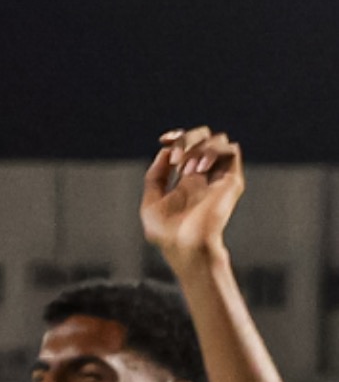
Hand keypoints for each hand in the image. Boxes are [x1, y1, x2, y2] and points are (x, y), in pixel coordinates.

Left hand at [140, 125, 246, 270]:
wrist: (185, 245)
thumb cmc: (166, 233)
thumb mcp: (150, 202)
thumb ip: (155, 176)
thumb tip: (164, 151)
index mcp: (186, 179)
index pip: (188, 145)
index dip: (177, 137)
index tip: (164, 139)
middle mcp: (204, 175)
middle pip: (204, 137)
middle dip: (186, 138)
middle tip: (175, 157)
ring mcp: (218, 176)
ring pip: (218, 140)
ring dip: (198, 148)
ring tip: (187, 170)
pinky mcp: (231, 180)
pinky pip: (231, 150)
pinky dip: (212, 152)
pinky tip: (199, 169)